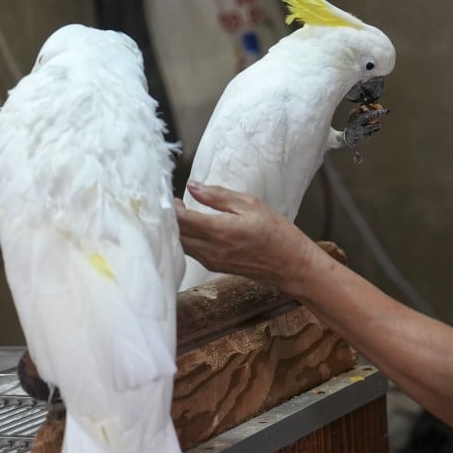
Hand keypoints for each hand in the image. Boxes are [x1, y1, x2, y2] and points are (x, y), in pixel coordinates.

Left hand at [176, 182, 316, 290]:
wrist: (290, 264)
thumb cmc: (275, 232)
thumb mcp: (251, 205)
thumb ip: (218, 196)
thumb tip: (192, 186)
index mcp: (219, 231)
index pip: (180, 219)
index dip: (167, 206)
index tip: (162, 192)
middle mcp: (210, 249)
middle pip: (174, 234)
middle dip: (166, 218)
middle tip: (164, 199)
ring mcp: (210, 260)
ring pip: (179, 244)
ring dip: (173, 229)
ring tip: (175, 210)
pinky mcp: (212, 266)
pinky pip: (189, 251)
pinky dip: (183, 238)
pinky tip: (187, 226)